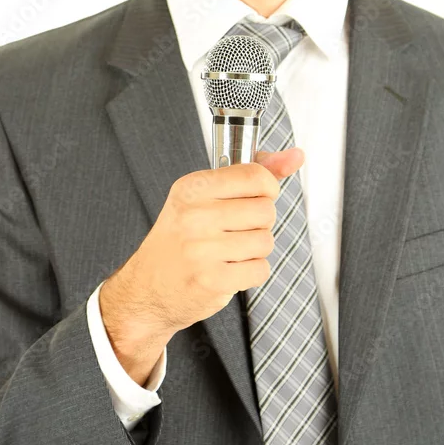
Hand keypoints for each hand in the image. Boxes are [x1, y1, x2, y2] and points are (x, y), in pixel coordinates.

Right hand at [99, 147, 304, 376]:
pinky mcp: (211, 281)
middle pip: (265, 210)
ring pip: (265, 241)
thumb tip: (296, 156)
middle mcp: (193, 215)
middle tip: (236, 229)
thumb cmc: (182, 238)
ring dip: (256, 249)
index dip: (267, 187)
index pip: (254, 175)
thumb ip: (252, 174)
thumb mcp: (205, 197)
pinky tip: (229, 269)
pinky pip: (260, 269)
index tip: (258, 195)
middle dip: (260, 222)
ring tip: (231, 250)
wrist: (147, 289)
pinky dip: (251, 272)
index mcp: (191, 188)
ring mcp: (201, 250)